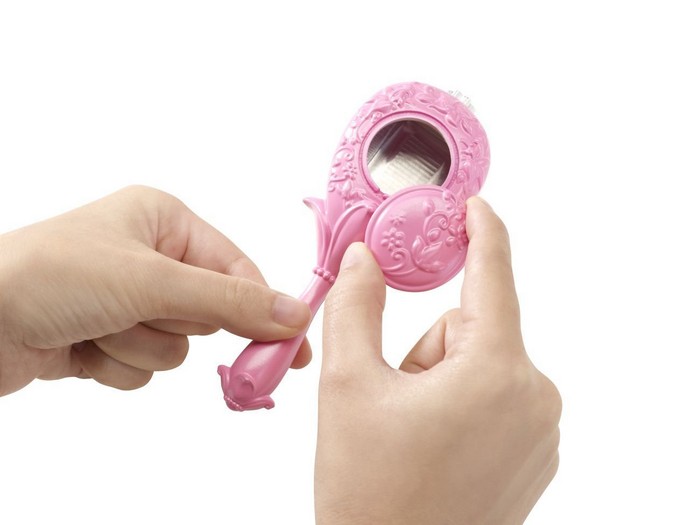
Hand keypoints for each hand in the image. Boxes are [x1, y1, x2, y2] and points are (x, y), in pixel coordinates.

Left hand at [0, 186, 310, 396]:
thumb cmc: (53, 275)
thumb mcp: (152, 282)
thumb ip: (229, 301)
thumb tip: (294, 314)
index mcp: (164, 221)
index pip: (236, 269)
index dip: (261, 310)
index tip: (290, 350)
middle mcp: (150, 255)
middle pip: (207, 312)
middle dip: (174, 326)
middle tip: (151, 325)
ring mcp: (127, 298)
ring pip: (175, 346)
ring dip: (138, 347)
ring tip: (96, 327)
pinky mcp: (107, 334)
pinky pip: (143, 365)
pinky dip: (116, 364)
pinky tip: (80, 345)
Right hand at [315, 197, 560, 523]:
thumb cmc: (372, 494)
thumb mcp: (349, 385)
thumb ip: (355, 306)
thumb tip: (363, 258)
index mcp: (496, 372)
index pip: (492, 276)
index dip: (481, 232)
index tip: (473, 206)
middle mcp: (534, 397)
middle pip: (470, 329)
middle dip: (427, 348)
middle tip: (393, 396)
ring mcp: (541, 429)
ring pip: (481, 363)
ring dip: (440, 379)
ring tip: (410, 431)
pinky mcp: (536, 452)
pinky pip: (496, 395)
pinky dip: (462, 403)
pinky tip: (434, 446)